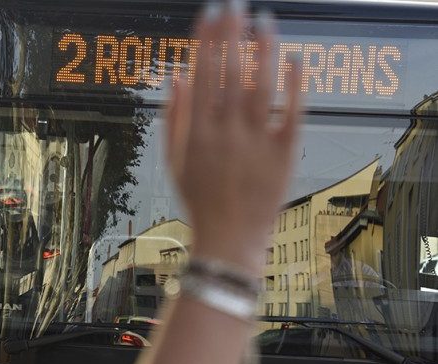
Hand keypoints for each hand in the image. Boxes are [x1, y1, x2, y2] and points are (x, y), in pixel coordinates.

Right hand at [165, 0, 301, 272]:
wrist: (229, 238)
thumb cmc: (199, 200)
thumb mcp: (173, 162)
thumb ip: (173, 118)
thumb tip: (177, 77)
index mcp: (197, 132)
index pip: (201, 75)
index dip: (205, 41)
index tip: (209, 14)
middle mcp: (226, 133)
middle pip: (229, 73)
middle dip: (231, 35)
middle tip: (234, 5)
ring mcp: (256, 142)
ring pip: (260, 86)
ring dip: (262, 51)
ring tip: (264, 21)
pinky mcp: (284, 153)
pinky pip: (291, 113)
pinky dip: (293, 85)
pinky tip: (293, 59)